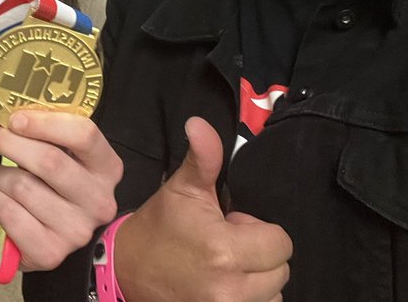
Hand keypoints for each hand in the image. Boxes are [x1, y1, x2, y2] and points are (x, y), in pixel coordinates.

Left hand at [0, 110, 121, 271]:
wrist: (58, 236)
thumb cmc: (57, 186)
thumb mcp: (67, 157)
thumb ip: (50, 134)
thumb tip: (12, 110)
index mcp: (108, 168)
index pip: (84, 134)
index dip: (45, 122)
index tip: (15, 118)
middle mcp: (99, 201)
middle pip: (50, 161)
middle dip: (10, 142)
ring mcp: (77, 230)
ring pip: (23, 186)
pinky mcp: (51, 253)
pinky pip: (9, 214)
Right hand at [114, 117, 291, 301]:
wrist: (127, 270)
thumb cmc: (160, 226)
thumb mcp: (182, 188)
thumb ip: (203, 157)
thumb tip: (199, 123)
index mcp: (224, 251)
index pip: (281, 243)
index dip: (258, 229)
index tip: (232, 225)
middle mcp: (230, 290)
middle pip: (280, 270)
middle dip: (260, 254)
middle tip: (227, 244)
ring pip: (272, 294)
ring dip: (256, 279)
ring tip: (225, 265)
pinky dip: (249, 298)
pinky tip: (224, 282)